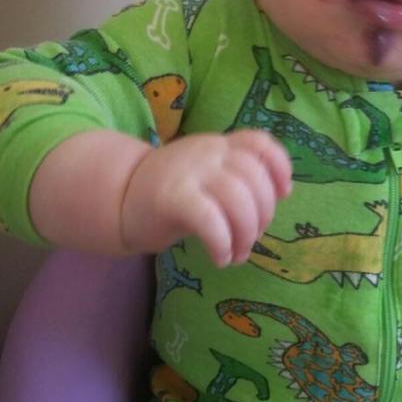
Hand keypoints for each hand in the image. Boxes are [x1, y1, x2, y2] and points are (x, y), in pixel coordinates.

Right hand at [120, 129, 291, 264]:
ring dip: (245, 235)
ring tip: (237, 254)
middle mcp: (208, 152)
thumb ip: (236, 179)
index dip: (280, 166)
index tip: (285, 194)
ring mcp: (189, 171)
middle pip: (254, 179)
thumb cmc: (169, 194)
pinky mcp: (172, 197)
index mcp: (219, 145)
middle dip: (263, 216)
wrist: (117, 199)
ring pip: (237, 200)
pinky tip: (220, 258)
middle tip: (250, 241)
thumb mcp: (206, 177)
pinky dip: (222, 243)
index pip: (259, 142)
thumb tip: (275, 200)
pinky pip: (210, 220)